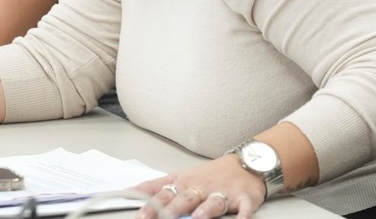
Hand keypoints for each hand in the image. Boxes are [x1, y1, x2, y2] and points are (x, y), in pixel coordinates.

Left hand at [135, 155, 265, 218]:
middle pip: (185, 198)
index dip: (151, 205)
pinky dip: (244, 216)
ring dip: (205, 209)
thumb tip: (130, 192)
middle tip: (165, 216)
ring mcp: (223, 193)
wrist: (244, 163)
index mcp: (184, 183)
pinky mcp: (244, 198)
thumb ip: (157, 187)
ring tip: (197, 217)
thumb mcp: (180, 177)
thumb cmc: (209, 174)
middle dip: (175, 208)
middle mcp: (201, 188)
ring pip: (213, 202)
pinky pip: (245, 208)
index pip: (163, 194)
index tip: (140, 216)